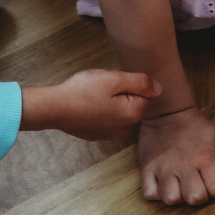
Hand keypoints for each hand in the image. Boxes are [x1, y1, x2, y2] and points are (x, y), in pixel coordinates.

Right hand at [20, 69, 160, 140]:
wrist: (55, 108)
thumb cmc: (84, 91)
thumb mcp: (113, 79)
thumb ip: (139, 82)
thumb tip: (159, 88)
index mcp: (132, 114)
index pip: (144, 94)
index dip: (128, 82)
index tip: (112, 80)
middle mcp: (125, 128)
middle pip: (131, 102)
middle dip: (120, 91)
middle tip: (101, 84)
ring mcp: (110, 134)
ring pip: (118, 109)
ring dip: (110, 100)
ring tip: (92, 92)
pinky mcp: (97, 134)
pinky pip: (106, 117)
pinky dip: (99, 109)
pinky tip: (86, 103)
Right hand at [139, 105, 214, 204]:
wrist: (166, 109)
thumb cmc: (194, 125)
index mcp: (204, 157)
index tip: (211, 179)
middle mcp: (184, 164)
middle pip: (194, 198)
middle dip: (197, 195)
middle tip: (194, 183)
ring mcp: (163, 167)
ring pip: (171, 199)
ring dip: (176, 195)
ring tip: (177, 183)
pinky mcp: (146, 167)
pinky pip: (150, 193)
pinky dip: (156, 192)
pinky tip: (162, 182)